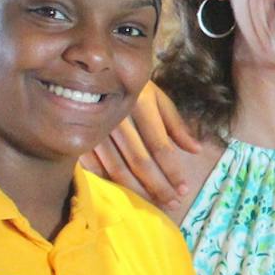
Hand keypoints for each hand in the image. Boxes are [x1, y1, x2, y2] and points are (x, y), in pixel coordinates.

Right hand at [85, 82, 208, 212]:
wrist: (92, 70)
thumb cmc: (132, 86)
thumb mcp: (157, 98)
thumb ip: (176, 124)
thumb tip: (196, 150)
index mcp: (141, 103)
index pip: (159, 145)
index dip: (172, 170)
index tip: (184, 189)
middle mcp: (117, 116)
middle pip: (139, 161)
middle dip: (158, 186)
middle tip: (172, 203)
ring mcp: (94, 126)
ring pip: (116, 168)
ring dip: (137, 190)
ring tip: (154, 203)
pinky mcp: (77, 135)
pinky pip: (93, 167)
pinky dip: (108, 184)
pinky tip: (122, 195)